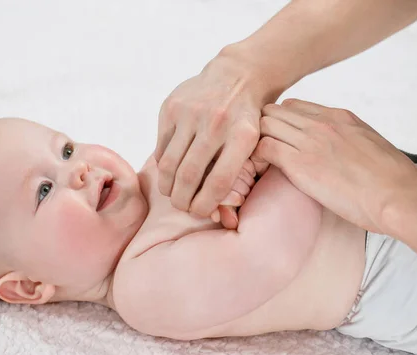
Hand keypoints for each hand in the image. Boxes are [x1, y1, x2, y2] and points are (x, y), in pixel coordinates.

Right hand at [155, 46, 276, 218]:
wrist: (238, 75)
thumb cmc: (248, 119)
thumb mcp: (255, 143)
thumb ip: (238, 175)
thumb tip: (219, 216)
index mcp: (242, 135)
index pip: (218, 182)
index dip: (205, 204)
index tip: (200, 212)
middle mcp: (215, 123)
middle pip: (189, 176)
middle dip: (182, 200)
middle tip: (182, 206)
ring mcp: (191, 113)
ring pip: (169, 164)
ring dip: (168, 186)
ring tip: (173, 193)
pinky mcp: (171, 107)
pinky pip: (161, 147)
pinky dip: (164, 165)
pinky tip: (170, 170)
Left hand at [253, 99, 416, 232]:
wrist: (397, 196)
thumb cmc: (390, 180)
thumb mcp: (369, 144)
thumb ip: (347, 138)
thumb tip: (338, 148)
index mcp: (339, 116)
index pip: (292, 106)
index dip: (279, 122)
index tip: (277, 140)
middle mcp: (321, 123)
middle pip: (273, 111)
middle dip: (261, 128)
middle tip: (260, 151)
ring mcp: (309, 140)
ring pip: (264, 125)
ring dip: (255, 142)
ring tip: (259, 163)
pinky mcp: (300, 163)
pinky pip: (263, 147)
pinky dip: (256, 157)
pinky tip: (261, 172)